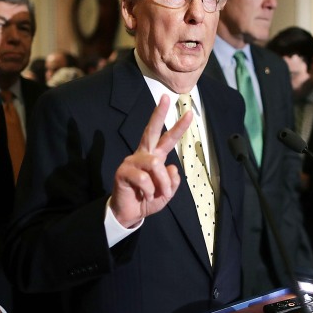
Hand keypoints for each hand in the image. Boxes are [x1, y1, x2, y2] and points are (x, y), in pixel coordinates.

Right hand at [110, 94, 191, 227]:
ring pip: (155, 164)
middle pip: (151, 130)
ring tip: (157, 194)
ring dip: (161, 183)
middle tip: (166, 98)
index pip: (168, 139)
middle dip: (159, 114)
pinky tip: (145, 196)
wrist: (129, 214)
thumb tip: (172, 168)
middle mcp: (143, 155)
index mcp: (155, 157)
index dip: (179, 126)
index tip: (189, 112)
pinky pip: (144, 178)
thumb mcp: (167, 193)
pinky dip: (149, 191)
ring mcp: (132, 162)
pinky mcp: (123, 172)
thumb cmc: (147, 200)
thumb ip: (172, 182)